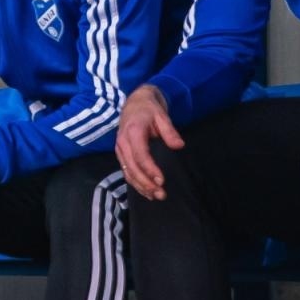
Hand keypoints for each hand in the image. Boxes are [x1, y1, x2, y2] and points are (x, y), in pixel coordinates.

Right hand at [115, 85, 184, 199]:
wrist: (135, 103)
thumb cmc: (150, 109)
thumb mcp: (162, 115)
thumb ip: (170, 131)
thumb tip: (179, 145)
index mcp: (133, 132)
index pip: (140, 155)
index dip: (150, 170)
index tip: (161, 181)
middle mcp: (123, 142)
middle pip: (132, 168)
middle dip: (146, 183)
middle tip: (161, 194)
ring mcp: (120, 149)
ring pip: (128, 172)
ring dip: (141, 186)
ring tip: (156, 196)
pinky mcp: (121, 154)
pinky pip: (127, 171)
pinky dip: (136, 183)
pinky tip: (147, 192)